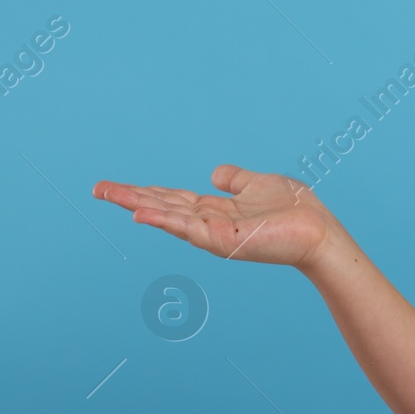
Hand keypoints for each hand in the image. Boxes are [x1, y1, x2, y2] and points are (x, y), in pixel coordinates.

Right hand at [93, 164, 340, 270]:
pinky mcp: (223, 240)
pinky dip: (163, 220)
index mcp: (214, 210)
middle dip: (128, 197)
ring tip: (108, 194)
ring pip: (167, 216)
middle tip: (96, 188)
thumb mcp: (257, 183)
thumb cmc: (294, 209)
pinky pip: (187, 227)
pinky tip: (141, 213)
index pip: (171, 200)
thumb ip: (235, 179)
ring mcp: (213, 234)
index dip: (145, 192)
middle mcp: (208, 223)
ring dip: (136, 204)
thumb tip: (214, 173)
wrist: (318, 231)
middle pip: (161, 206)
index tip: (115, 187)